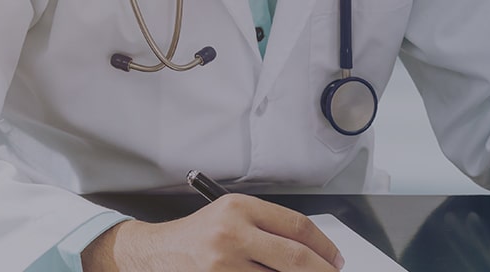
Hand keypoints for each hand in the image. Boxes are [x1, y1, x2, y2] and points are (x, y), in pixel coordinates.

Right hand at [82, 194, 343, 270]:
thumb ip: (270, 227)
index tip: (336, 259)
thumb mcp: (232, 216)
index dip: (325, 247)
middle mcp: (231, 234)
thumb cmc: (196, 236)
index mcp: (239, 208)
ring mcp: (222, 265)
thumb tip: (315, 251)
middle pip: (297, 258)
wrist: (154, 253)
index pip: (298, 227)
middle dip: (323, 271)